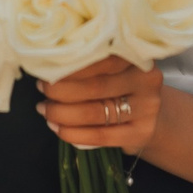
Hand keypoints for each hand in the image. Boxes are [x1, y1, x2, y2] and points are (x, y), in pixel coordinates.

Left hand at [36, 55, 160, 153]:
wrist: (150, 112)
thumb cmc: (121, 83)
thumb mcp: (114, 65)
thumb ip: (91, 62)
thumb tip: (49, 65)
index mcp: (137, 56)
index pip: (100, 59)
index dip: (70, 66)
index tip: (47, 69)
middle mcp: (146, 80)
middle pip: (95, 87)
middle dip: (61, 90)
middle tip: (42, 89)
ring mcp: (147, 108)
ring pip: (94, 113)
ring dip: (62, 113)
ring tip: (45, 109)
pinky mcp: (142, 133)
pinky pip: (100, 136)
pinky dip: (73, 134)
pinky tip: (57, 128)